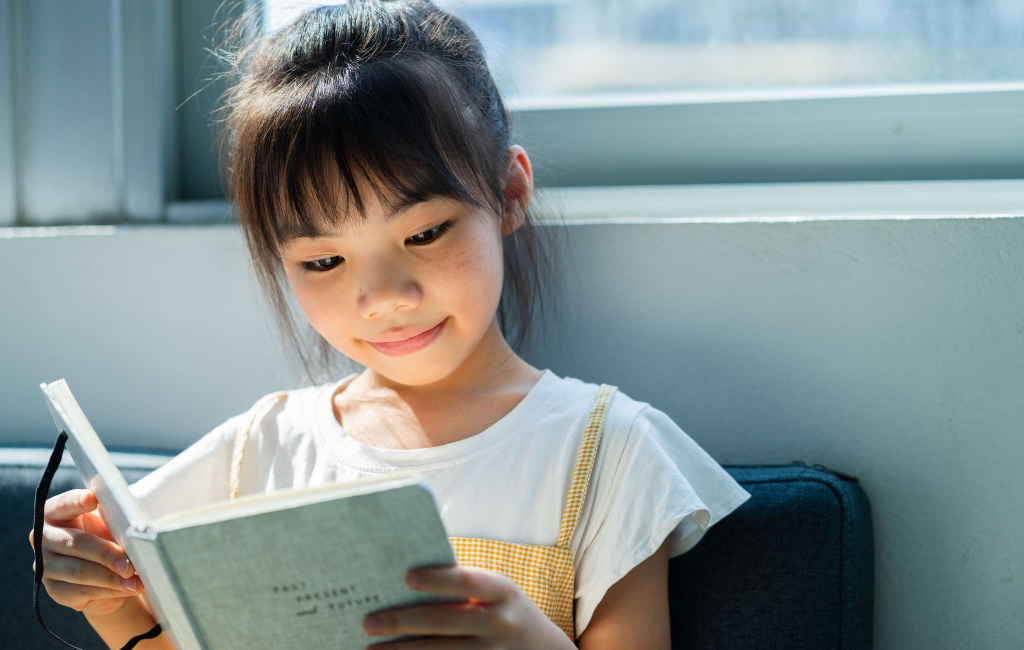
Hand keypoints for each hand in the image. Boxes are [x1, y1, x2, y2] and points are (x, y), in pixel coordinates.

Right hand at [28, 488, 144, 617]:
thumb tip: (130, 520)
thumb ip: (113, 517)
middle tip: (129, 563)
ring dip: (110, 577)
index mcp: (55, 513)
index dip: (76, 502)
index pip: (62, 504)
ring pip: (79, 571)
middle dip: (105, 554)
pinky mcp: (55, 589)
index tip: (93, 499)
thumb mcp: (110, 522)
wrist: (106, 571)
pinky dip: (108, 590)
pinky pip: (82, 591)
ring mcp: (46, 566)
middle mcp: (44, 538)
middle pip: (74, 543)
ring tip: (134, 580)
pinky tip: (127, 588)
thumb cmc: (107, 536)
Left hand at [362, 565, 574, 648]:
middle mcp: (501, 623)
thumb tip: (408, 580)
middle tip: (368, 622)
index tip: (405, 578)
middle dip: (403, 622)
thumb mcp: (498, 594)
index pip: (467, 581)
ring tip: (371, 647)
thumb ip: (465, 587)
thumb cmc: (508, 612)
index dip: (437, 579)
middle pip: (445, 622)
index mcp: (503, 591)